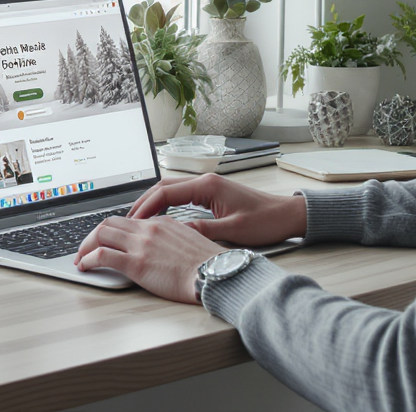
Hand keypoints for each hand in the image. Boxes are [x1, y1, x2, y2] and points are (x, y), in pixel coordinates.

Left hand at [74, 215, 224, 302]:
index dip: (113, 230)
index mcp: (163, 223)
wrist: (218, 274)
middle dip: (93, 234)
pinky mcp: (137, 263)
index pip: (129, 220)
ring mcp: (141, 245)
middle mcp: (149, 229)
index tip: (106, 240)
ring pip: (101, 234)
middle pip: (110, 223)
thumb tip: (164, 249)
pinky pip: (102, 255)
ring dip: (86, 246)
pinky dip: (88, 259)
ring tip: (81, 258)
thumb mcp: (193, 242)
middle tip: (86, 247)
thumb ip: (174, 240)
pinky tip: (85, 267)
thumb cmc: (211, 266)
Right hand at [127, 174, 306, 247]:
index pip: (165, 193)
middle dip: (143, 203)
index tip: (132, 223)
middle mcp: (205, 181)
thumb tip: (175, 234)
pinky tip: (160, 218)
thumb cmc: (266, 221)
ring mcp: (208, 186)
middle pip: (163, 187)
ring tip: (138, 220)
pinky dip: (166, 205)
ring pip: (171, 190)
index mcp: (208, 186)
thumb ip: (202, 231)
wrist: (288, 215)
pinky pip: (181, 196)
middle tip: (127, 221)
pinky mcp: (212, 194)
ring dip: (153, 203)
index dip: (146, 208)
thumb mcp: (233, 231)